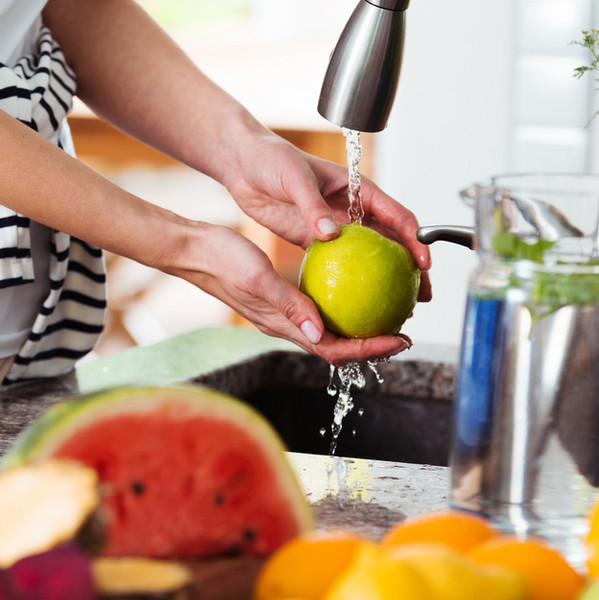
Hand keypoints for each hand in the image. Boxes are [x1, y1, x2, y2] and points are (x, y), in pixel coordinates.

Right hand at [172, 224, 414, 366]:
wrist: (194, 250)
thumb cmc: (222, 261)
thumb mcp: (258, 278)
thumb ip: (289, 304)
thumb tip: (319, 333)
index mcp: (282, 326)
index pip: (334, 350)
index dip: (369, 350)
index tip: (399, 341)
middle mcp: (287, 325)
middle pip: (338, 346)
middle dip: (373, 344)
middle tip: (404, 332)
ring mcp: (284, 314)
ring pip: (330, 330)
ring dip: (361, 328)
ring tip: (388, 314)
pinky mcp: (282, 299)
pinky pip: (320, 308)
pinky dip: (343, 304)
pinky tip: (357, 287)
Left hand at [221, 133, 431, 302]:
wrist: (243, 163)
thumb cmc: (271, 159)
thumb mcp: (294, 179)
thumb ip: (312, 206)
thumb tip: (330, 234)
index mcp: (357, 189)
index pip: (397, 216)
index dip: (416, 240)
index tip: (424, 264)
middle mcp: (351, 209)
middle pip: (392, 243)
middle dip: (411, 270)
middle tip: (421, 297)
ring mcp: (334, 225)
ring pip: (369, 257)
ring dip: (384, 282)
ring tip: (397, 309)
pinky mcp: (313, 239)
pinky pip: (338, 264)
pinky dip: (349, 282)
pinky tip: (354, 305)